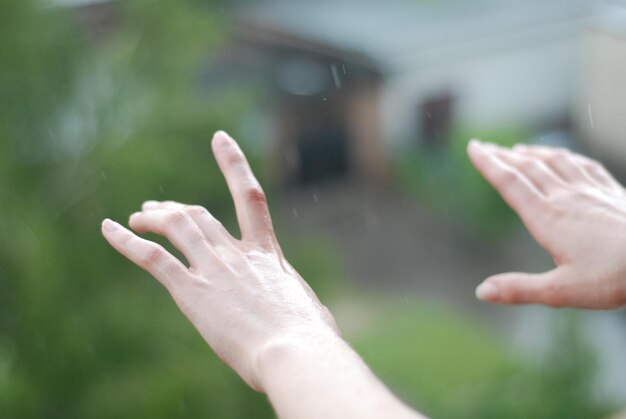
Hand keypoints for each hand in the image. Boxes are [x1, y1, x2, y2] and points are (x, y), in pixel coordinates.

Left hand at [101, 131, 338, 389]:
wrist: (295, 352)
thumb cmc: (312, 340)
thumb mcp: (310, 311)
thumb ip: (297, 301)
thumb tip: (306, 312)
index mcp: (267, 255)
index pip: (251, 196)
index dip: (234, 163)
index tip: (220, 138)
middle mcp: (237, 254)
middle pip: (199, 214)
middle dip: (174, 208)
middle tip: (155, 209)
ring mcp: (214, 269)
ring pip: (176, 226)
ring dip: (151, 218)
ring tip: (134, 218)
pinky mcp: (192, 292)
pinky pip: (152, 257)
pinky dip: (127, 240)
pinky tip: (108, 228)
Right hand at [467, 140, 625, 308]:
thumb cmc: (614, 278)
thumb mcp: (562, 291)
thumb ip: (520, 289)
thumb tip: (481, 291)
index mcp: (548, 218)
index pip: (511, 183)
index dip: (489, 164)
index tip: (473, 147)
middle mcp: (565, 197)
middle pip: (528, 167)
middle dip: (503, 155)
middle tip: (484, 145)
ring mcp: (590, 191)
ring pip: (554, 162)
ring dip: (532, 153)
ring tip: (517, 149)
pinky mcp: (611, 191)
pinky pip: (583, 164)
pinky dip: (565, 156)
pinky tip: (563, 156)